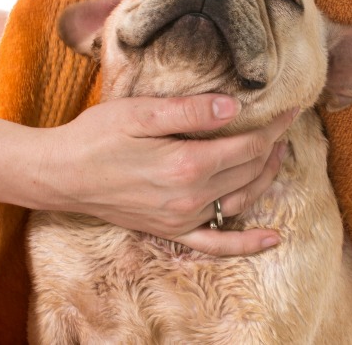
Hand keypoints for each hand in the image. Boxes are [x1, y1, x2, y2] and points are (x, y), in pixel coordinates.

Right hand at [39, 94, 293, 255]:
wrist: (60, 175)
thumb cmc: (95, 136)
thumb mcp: (139, 113)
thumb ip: (189, 111)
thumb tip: (234, 107)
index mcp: (186, 164)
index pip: (247, 145)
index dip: (274, 127)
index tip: (291, 109)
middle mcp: (190, 197)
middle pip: (249, 171)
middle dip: (273, 147)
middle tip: (282, 125)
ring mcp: (181, 218)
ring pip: (241, 200)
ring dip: (266, 177)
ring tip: (278, 154)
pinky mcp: (170, 230)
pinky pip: (217, 244)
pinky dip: (247, 244)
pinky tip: (272, 239)